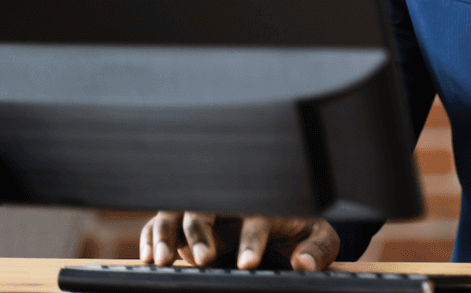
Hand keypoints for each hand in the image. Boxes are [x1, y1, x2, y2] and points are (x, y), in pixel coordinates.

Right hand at [139, 212, 338, 270]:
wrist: (289, 238)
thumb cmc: (304, 236)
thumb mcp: (321, 241)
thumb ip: (317, 250)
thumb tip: (303, 262)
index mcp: (267, 205)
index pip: (256, 218)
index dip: (251, 240)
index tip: (248, 264)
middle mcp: (232, 206)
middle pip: (207, 205)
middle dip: (200, 231)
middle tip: (202, 259)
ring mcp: (208, 216)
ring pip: (178, 212)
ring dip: (166, 232)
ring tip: (161, 260)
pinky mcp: (188, 229)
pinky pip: (161, 224)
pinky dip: (150, 236)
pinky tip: (148, 256)